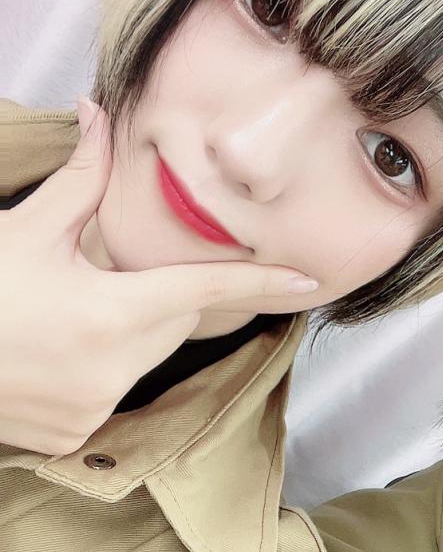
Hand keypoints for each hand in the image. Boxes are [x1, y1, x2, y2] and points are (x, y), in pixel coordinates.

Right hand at [0, 98, 317, 455]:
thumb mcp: (25, 231)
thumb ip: (79, 181)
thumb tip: (100, 114)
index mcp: (110, 314)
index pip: (204, 291)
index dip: (258, 282)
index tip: (305, 282)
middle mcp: (113, 370)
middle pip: (171, 324)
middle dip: (153, 296)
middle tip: (102, 279)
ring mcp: (95, 410)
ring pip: (141, 360)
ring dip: (121, 333)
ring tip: (61, 317)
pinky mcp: (76, 436)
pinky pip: (109, 394)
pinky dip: (94, 370)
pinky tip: (50, 356)